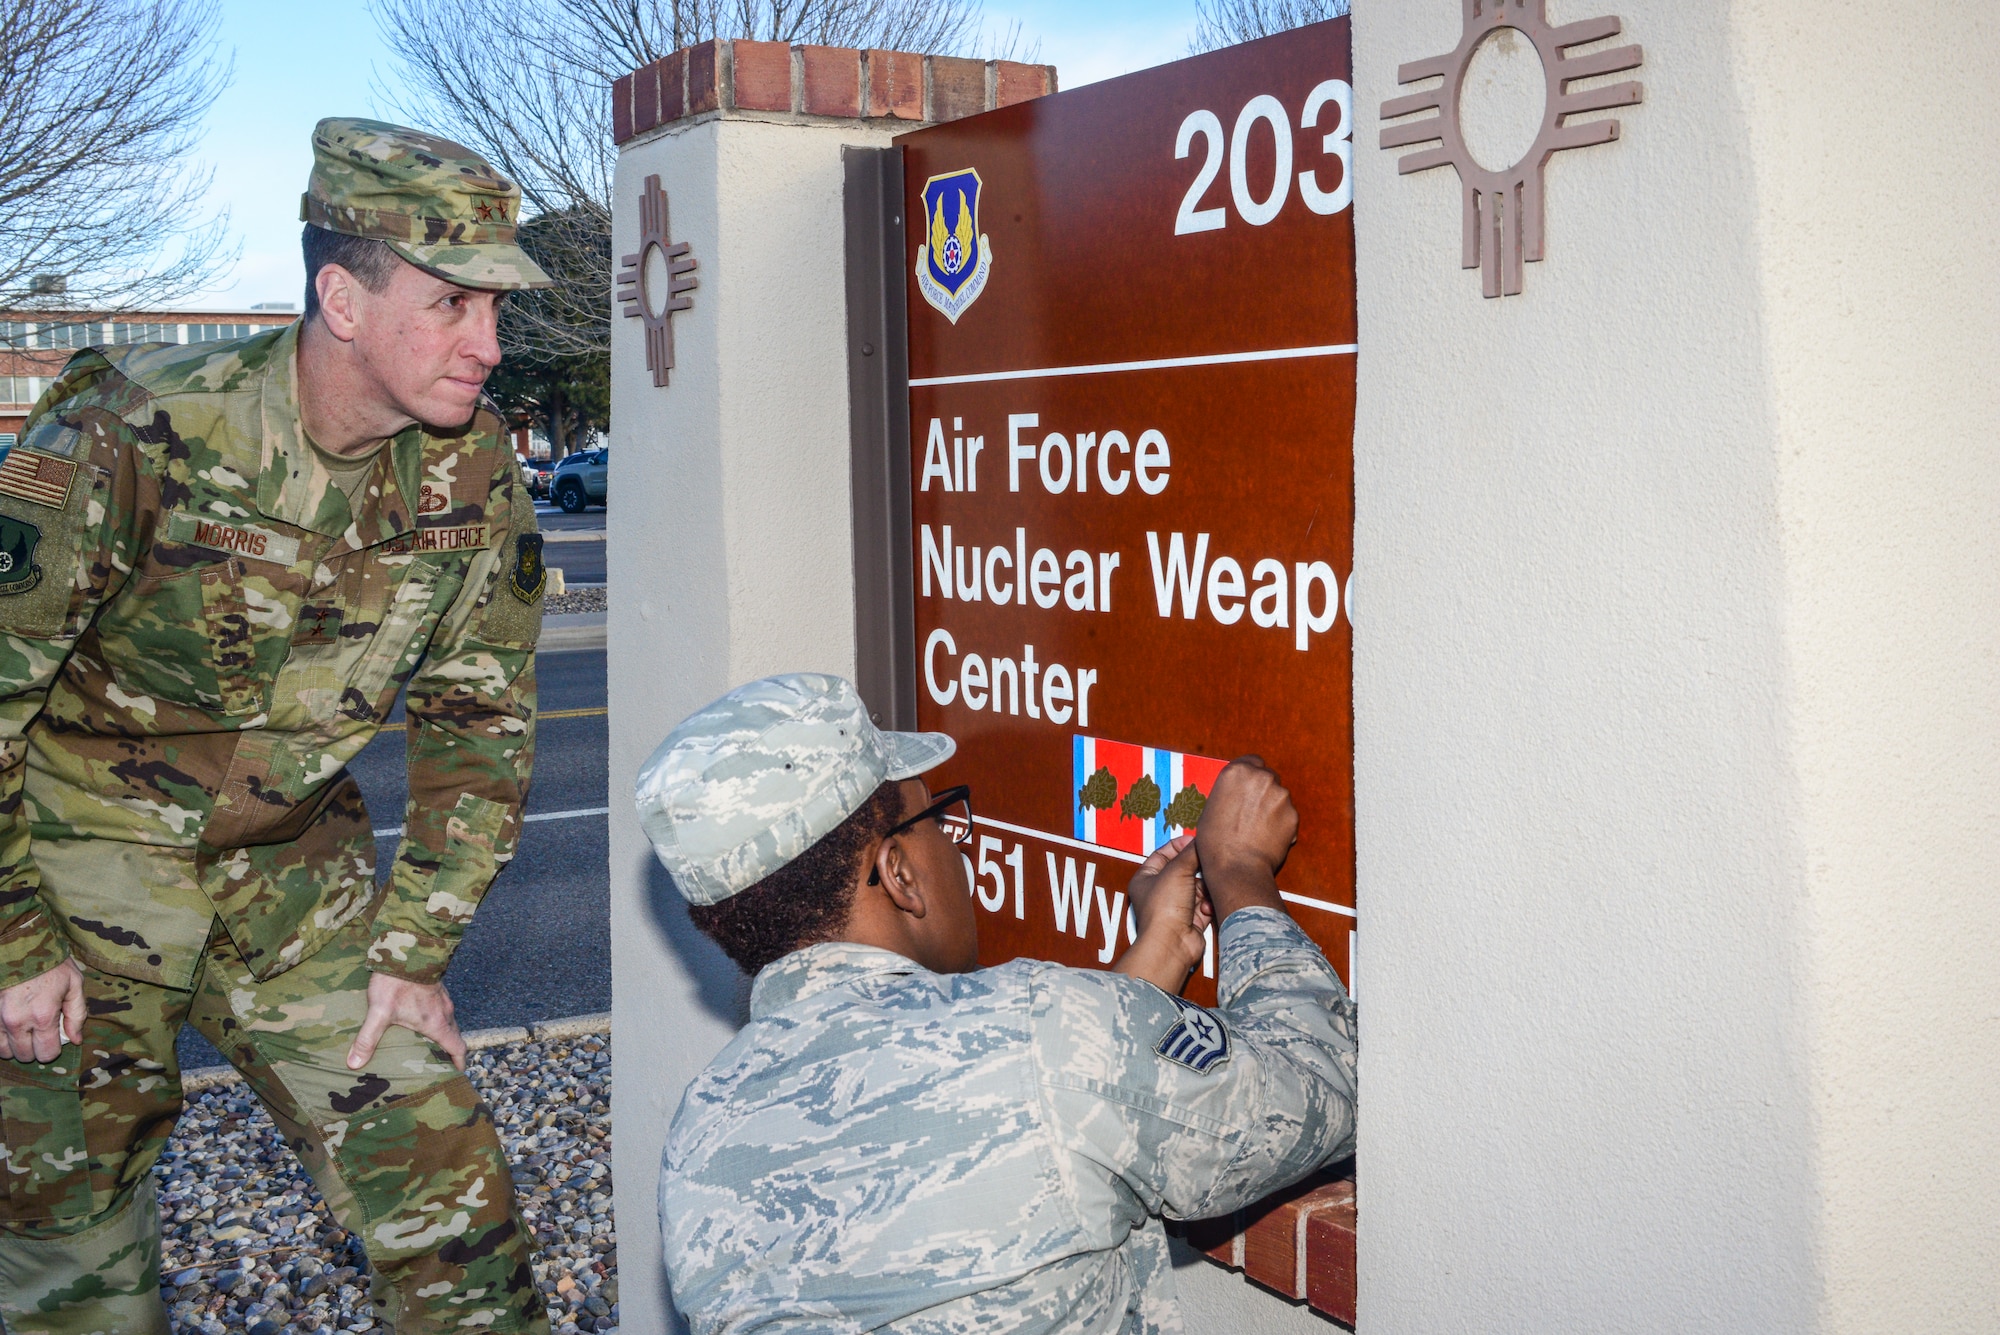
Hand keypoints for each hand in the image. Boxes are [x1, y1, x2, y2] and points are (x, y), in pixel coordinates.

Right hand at [0, 958, 84, 1063]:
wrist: (19, 945)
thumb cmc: (50, 963)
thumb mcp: (74, 984)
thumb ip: (76, 1015)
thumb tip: (75, 1040)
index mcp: (43, 1016)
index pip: (47, 1053)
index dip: (52, 1050)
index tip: (53, 1039)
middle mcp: (17, 1022)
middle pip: (24, 1056)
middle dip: (34, 1049)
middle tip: (38, 1033)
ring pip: (3, 1051)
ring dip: (14, 1045)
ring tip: (22, 1030)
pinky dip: (0, 1037)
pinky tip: (9, 1026)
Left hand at [347, 972, 466, 1072]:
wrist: (407, 949)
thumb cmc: (396, 983)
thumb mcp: (379, 1012)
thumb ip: (367, 1039)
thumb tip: (354, 1063)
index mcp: (437, 1023)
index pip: (458, 1048)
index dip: (459, 1063)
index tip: (456, 1074)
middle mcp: (445, 1012)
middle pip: (455, 1036)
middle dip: (450, 1051)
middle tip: (439, 1063)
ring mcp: (443, 999)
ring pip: (449, 1021)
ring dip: (443, 1034)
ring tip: (429, 1044)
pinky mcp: (436, 988)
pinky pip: (443, 1009)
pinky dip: (438, 1019)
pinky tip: (422, 1018)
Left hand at [1115, 834, 1212, 992]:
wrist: (1172, 943)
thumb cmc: (1164, 907)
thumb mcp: (1177, 870)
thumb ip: (1191, 853)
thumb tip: (1201, 842)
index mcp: (1145, 878)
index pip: (1162, 854)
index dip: (1178, 845)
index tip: (1195, 840)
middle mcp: (1159, 892)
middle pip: (1183, 870)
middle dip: (1196, 869)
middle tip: (1207, 863)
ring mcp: (1175, 907)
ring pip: (1197, 888)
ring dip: (1203, 888)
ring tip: (1204, 891)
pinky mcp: (1191, 920)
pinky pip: (1204, 904)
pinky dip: (1207, 904)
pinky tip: (1205, 908)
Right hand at [1191, 756, 1297, 920]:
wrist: (1237, 867)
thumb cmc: (1216, 842)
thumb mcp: (1210, 808)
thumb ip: (1228, 793)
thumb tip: (1236, 794)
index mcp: (1236, 772)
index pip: (1251, 761)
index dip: (1250, 774)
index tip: (1248, 786)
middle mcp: (1261, 777)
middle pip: (1267, 776)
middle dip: (1262, 790)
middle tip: (1251, 810)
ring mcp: (1280, 795)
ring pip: (1279, 796)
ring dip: (1272, 807)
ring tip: (1257, 828)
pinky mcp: (1293, 814)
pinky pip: (1288, 815)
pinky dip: (1281, 823)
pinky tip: (1267, 837)